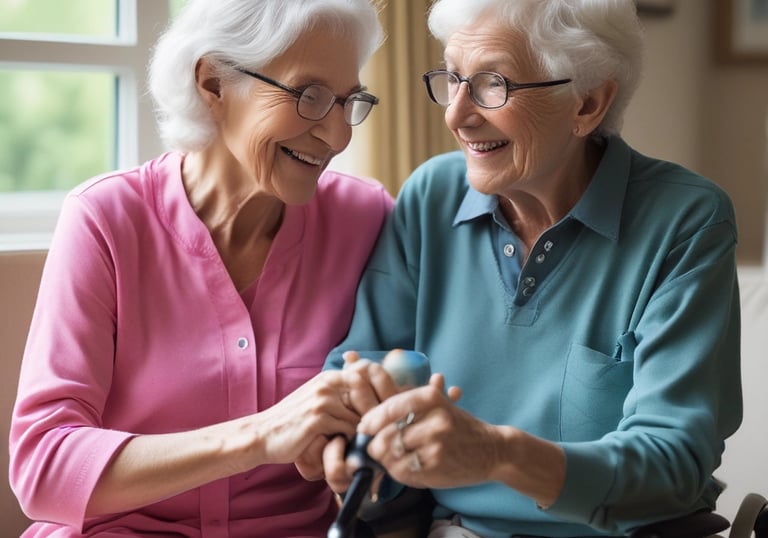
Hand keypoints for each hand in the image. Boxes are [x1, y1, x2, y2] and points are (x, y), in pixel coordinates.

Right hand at [287, 357, 398, 476]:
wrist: (263, 434)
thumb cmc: (292, 421)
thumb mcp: (316, 398)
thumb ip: (339, 393)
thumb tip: (370, 396)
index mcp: (329, 377)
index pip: (366, 379)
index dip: (376, 397)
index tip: (379, 415)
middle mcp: (327, 384)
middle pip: (367, 397)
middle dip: (372, 416)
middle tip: (371, 432)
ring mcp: (322, 400)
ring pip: (359, 417)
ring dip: (360, 433)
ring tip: (355, 443)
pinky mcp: (318, 419)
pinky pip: (348, 430)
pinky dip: (349, 441)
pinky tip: (342, 447)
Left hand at [357, 374, 504, 488]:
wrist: (493, 451)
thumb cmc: (461, 427)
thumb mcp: (441, 405)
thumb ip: (410, 403)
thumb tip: (375, 408)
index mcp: (431, 398)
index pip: (391, 407)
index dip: (372, 419)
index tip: (365, 426)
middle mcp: (434, 419)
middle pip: (386, 434)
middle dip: (376, 443)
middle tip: (375, 447)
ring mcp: (435, 444)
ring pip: (392, 454)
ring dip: (386, 459)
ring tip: (391, 458)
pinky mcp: (436, 467)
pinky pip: (403, 471)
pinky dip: (398, 471)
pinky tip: (405, 467)